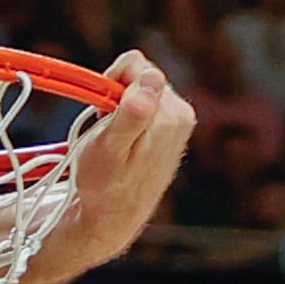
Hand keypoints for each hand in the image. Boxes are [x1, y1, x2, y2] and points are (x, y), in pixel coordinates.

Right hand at [65, 51, 189, 233]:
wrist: (114, 218)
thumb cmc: (104, 186)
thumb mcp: (109, 148)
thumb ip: (132, 112)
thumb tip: (152, 78)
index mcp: (170, 114)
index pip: (135, 65)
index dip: (109, 84)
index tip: (103, 115)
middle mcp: (182, 114)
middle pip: (141, 74)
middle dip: (117, 96)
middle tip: (109, 131)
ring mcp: (180, 122)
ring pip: (142, 88)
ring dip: (122, 107)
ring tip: (117, 140)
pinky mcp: (174, 128)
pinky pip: (147, 103)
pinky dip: (131, 117)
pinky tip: (126, 143)